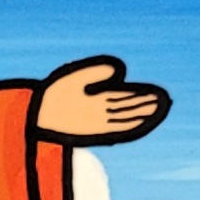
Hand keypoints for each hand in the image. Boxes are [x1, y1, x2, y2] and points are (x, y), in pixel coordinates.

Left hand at [33, 58, 168, 145]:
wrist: (35, 114)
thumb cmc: (52, 94)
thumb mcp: (77, 76)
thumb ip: (98, 69)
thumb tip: (120, 71)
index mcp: (94, 96)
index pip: (121, 95)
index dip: (138, 93)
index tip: (153, 92)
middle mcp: (98, 109)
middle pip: (126, 106)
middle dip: (144, 103)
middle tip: (164, 99)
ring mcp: (97, 120)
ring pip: (125, 115)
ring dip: (142, 112)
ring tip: (160, 106)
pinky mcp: (95, 129)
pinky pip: (118, 126)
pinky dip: (132, 122)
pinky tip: (144, 118)